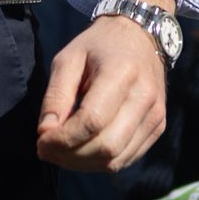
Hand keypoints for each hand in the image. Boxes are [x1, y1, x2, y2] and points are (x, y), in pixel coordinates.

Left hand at [35, 14, 166, 171]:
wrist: (140, 35)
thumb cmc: (98, 46)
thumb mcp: (69, 59)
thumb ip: (56, 95)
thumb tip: (45, 133)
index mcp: (121, 73)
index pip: (92, 121)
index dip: (63, 139)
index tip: (41, 142)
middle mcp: (144, 96)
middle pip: (106, 147)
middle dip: (70, 157)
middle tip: (46, 151)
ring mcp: (155, 114)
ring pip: (116, 160)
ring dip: (82, 164)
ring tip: (61, 153)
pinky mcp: (158, 126)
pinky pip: (126, 159)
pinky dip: (100, 162)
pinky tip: (82, 151)